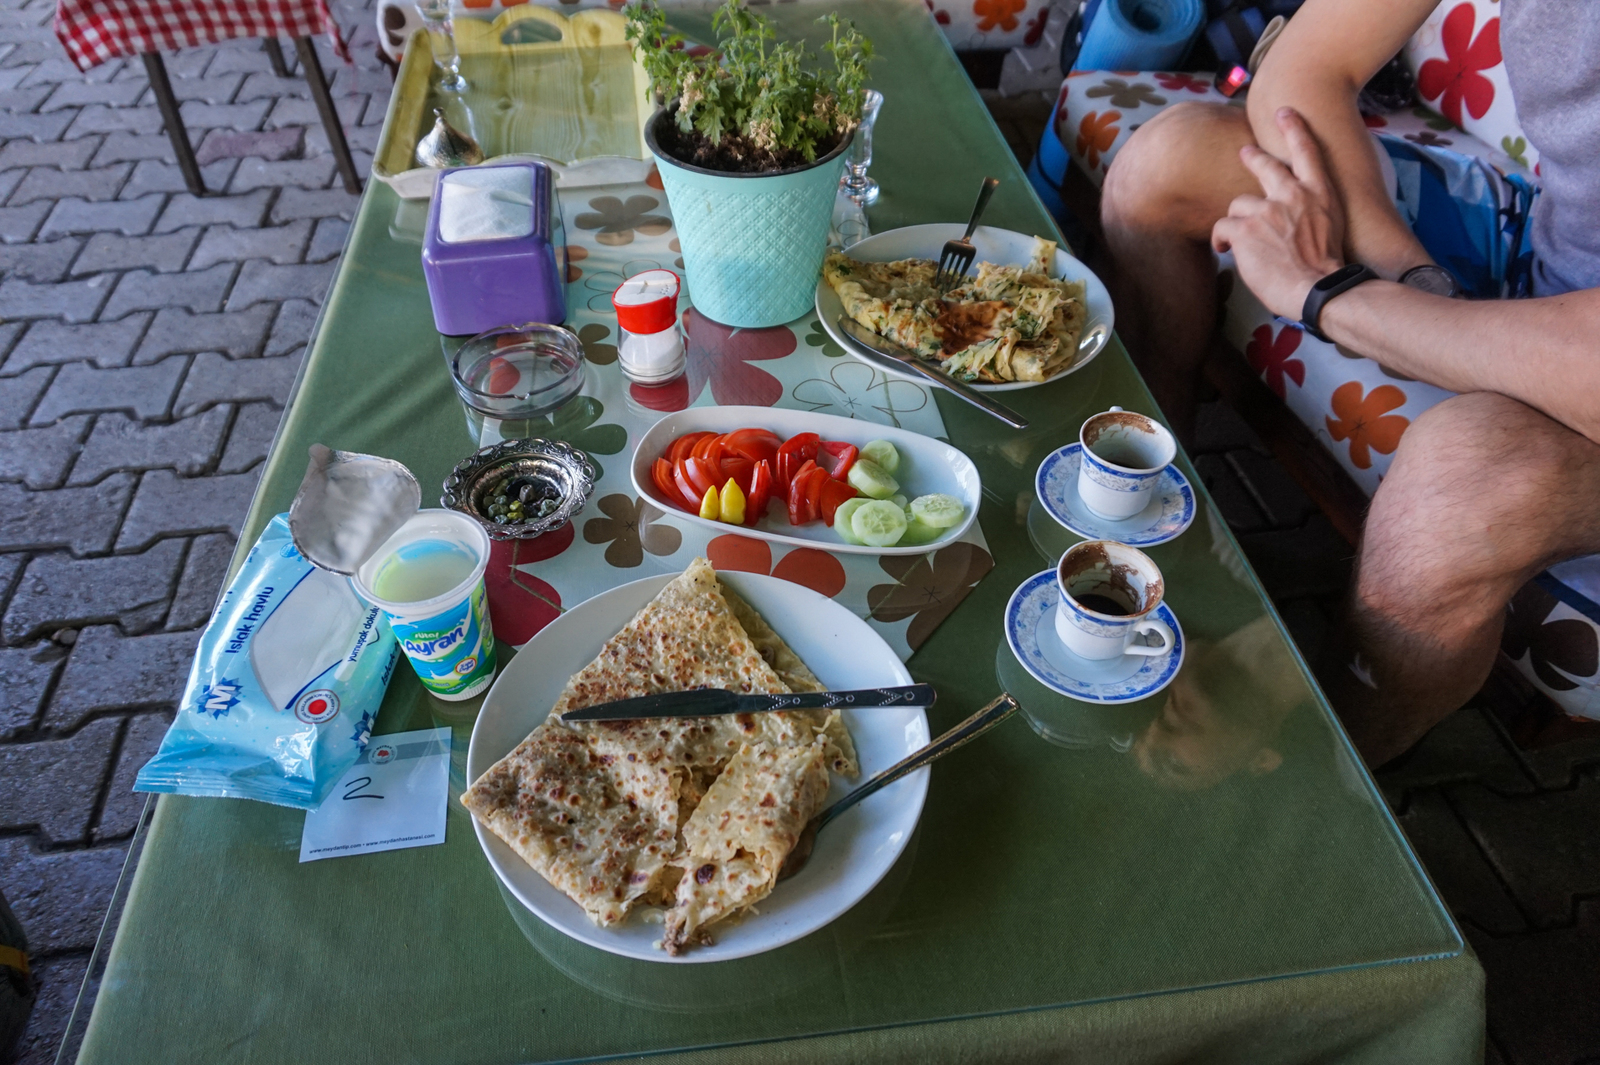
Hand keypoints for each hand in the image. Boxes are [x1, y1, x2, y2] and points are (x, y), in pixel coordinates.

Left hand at [1211, 108, 1346, 319]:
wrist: (1319, 288)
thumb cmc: (1326, 269)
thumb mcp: (1330, 229)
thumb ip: (1311, 214)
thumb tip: (1292, 220)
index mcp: (1320, 194)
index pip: (1307, 152)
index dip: (1294, 129)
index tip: (1284, 112)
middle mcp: (1294, 195)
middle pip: (1267, 166)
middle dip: (1254, 157)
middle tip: (1245, 152)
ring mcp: (1268, 209)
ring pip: (1239, 204)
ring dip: (1237, 223)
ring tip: (1239, 243)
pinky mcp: (1246, 228)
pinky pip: (1222, 226)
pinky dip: (1222, 239)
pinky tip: (1226, 250)